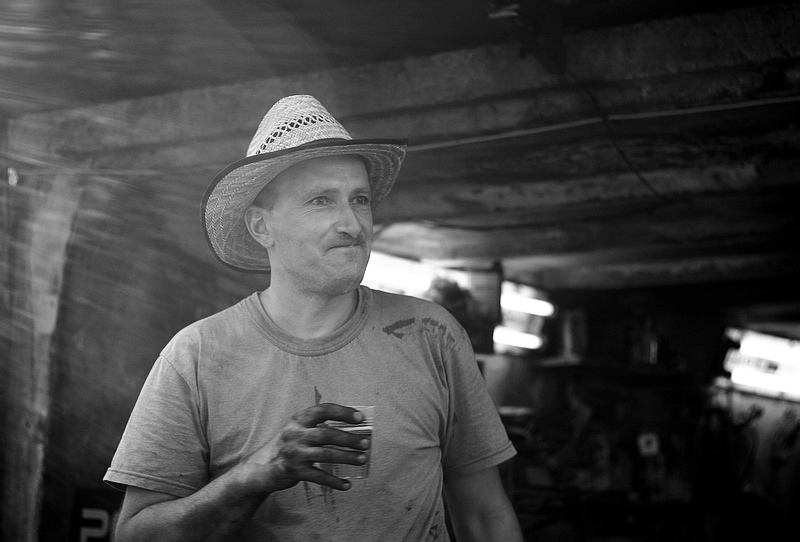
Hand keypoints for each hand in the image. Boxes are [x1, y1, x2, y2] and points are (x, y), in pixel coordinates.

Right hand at [244, 403, 369, 492]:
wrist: (261, 467)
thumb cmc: (288, 445)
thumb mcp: (297, 430)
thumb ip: (317, 427)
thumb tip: (352, 429)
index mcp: (298, 419)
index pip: (322, 410)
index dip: (342, 412)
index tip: (360, 418)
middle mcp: (295, 434)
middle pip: (327, 434)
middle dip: (349, 438)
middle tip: (366, 443)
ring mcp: (294, 453)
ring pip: (326, 454)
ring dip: (347, 457)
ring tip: (362, 459)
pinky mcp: (294, 471)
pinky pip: (319, 477)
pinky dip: (334, 481)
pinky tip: (347, 485)